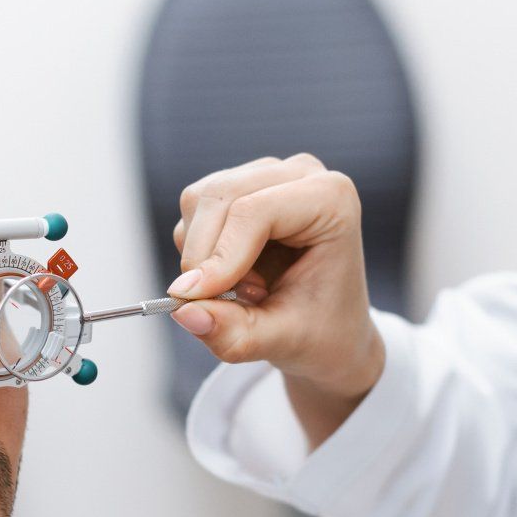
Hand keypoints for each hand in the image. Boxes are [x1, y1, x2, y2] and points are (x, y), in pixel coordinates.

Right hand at [169, 153, 385, 444]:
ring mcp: (268, 174)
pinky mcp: (240, 185)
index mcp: (332, 200)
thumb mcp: (282, 341)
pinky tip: (235, 274)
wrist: (329, 329)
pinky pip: (193, 212)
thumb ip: (234, 333)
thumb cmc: (321, 331)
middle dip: (204, 257)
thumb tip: (183, 312)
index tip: (194, 298)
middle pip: (220, 197)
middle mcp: (301, 174)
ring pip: (199, 201)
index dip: (220, 255)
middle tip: (219, 305)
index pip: (256, 211)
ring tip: (245, 290)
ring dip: (201, 255)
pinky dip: (198, 250)